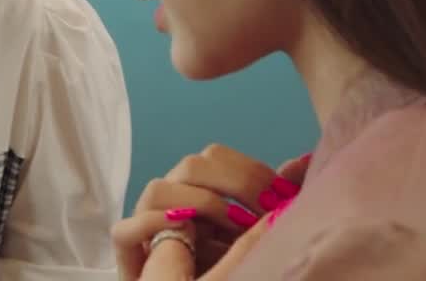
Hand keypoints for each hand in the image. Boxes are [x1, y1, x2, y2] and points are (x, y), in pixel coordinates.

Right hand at [112, 145, 308, 279]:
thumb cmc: (225, 269)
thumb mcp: (256, 236)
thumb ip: (272, 202)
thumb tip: (300, 164)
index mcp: (197, 188)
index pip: (215, 156)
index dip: (251, 170)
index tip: (283, 196)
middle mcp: (169, 200)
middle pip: (191, 165)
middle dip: (236, 185)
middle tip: (266, 213)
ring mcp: (144, 223)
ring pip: (158, 189)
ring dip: (202, 205)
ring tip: (237, 230)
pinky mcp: (127, 251)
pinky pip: (125, 230)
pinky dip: (152, 226)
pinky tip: (188, 233)